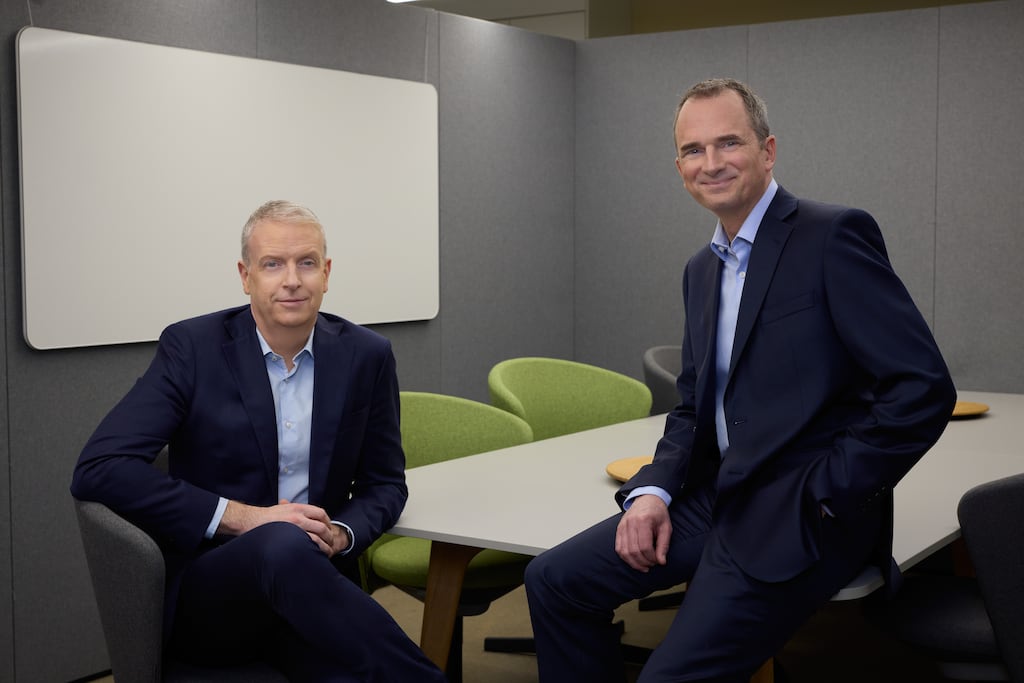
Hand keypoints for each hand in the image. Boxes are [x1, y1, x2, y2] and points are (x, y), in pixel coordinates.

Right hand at [219, 499, 348, 556]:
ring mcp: (295, 526)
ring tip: (327, 551)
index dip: (328, 522)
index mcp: (298, 507)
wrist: (249, 521)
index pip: (320, 513)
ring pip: (318, 536)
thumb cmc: (264, 517)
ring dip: (325, 545)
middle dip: (329, 535)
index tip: (329, 529)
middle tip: (331, 543)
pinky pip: (308, 543)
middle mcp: (299, 515)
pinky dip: (315, 549)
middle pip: (322, 525)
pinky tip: (316, 554)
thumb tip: (302, 515)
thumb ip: (293, 510)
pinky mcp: (290, 537)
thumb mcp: (282, 508)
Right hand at [615, 494, 670, 571]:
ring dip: (634, 563)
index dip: (651, 558)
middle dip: (643, 562)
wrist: (647, 499)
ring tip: (643, 566)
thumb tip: (661, 562)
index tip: (658, 561)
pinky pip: (618, 548)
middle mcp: (630, 523)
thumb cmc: (658, 513)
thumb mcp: (666, 527)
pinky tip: (634, 561)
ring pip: (624, 551)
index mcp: (644, 521)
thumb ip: (664, 545)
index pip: (645, 546)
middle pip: (634, 551)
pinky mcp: (618, 529)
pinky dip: (625, 557)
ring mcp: (622, 526)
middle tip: (651, 565)